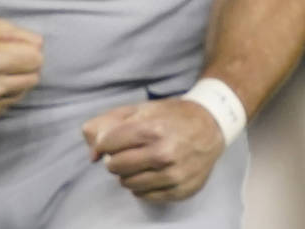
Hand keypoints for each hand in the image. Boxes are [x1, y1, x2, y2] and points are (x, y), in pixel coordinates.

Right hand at [0, 18, 42, 121]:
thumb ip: (20, 36)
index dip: (30, 52)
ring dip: (13, 84)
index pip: (36, 61)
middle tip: (8, 59)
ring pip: (19, 96)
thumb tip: (40, 46)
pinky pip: (2, 109)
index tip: (21, 49)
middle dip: (25, 67)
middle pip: (31, 80)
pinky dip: (0, 98)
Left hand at [83, 96, 227, 201]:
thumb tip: (91, 152)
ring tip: (140, 162)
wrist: (212, 126)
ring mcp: (173, 175)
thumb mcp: (143, 108)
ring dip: (128, 174)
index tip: (112, 141)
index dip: (106, 143)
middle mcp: (163, 154)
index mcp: (152, 129)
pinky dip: (142, 186)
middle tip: (127, 152)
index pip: (108, 144)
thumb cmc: (173, 116)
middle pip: (115, 167)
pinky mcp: (180, 190)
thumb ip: (110, 123)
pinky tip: (152, 173)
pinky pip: (145, 196)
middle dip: (116, 159)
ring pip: (128, 184)